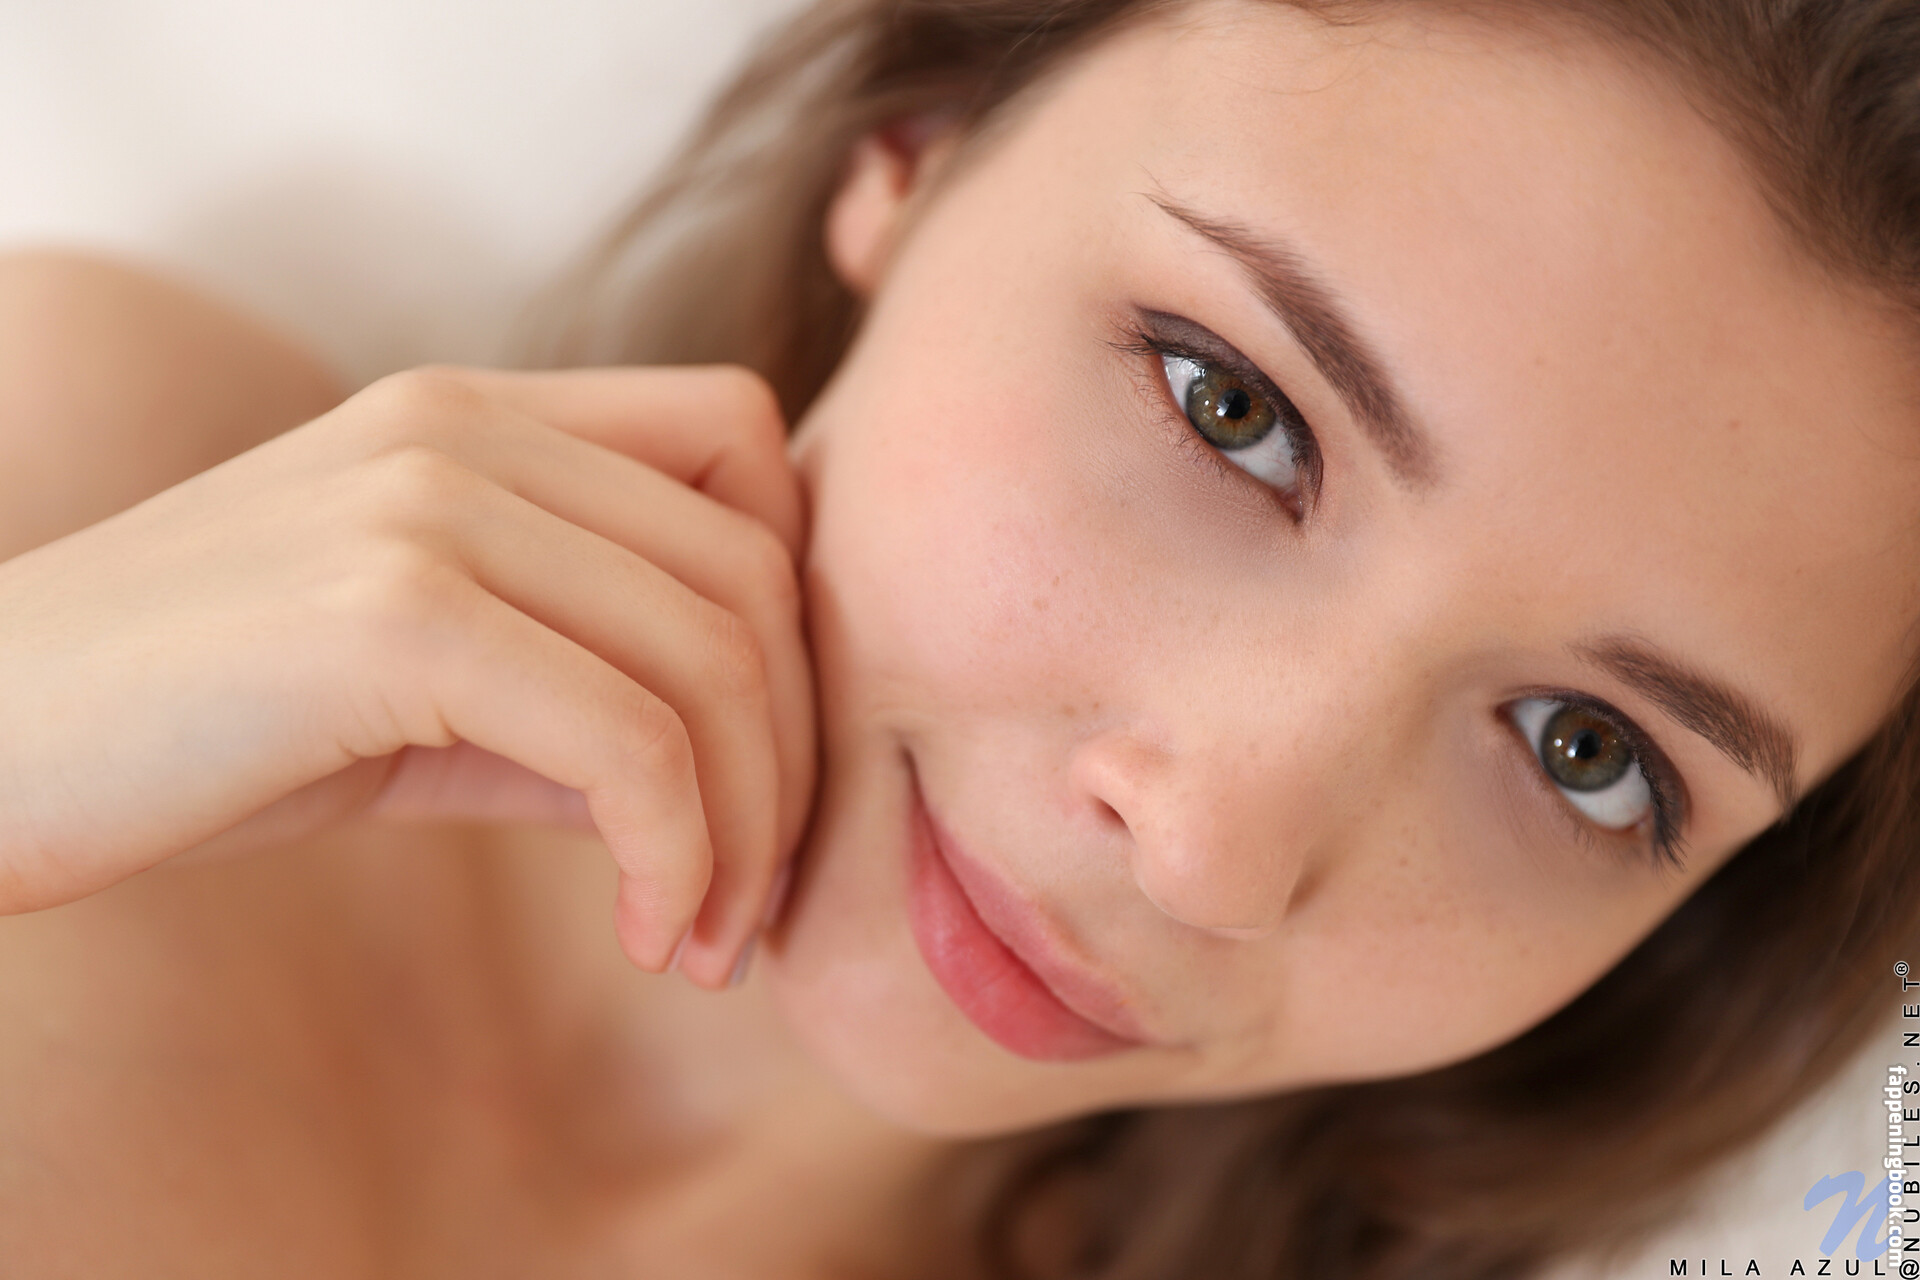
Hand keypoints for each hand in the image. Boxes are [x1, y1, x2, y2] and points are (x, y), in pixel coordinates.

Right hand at [0, 365, 813, 988]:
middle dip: (793, 753)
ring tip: (703, 937)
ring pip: (714, 657)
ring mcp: (426, 505)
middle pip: (753, 571)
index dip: (795, 596)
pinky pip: (630, 738)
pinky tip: (646, 936)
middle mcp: (465, 429)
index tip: (762, 750)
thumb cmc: (201, 725)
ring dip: (747, 827)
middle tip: (757, 894)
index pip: (741, 443)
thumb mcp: (424, 684)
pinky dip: (677, 853)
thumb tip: (743, 772)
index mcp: (477, 416)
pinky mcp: (390, 612)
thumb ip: (580, 690)